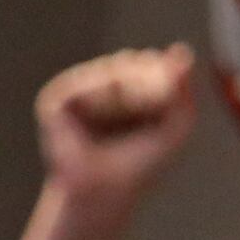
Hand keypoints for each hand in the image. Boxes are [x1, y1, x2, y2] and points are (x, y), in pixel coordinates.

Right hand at [37, 46, 198, 206]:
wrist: (109, 189)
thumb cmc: (144, 163)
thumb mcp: (176, 125)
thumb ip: (183, 90)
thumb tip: (182, 50)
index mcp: (130, 93)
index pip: (150, 63)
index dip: (162, 76)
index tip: (170, 100)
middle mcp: (102, 89)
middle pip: (131, 60)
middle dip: (146, 83)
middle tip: (148, 112)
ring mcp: (78, 94)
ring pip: (110, 69)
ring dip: (126, 92)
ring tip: (126, 120)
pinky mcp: (55, 102)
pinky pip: (84, 83)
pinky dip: (100, 97)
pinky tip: (103, 116)